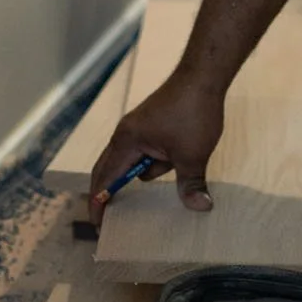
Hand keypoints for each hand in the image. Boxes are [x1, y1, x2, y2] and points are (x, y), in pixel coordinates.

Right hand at [89, 72, 224, 211]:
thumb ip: (190, 184)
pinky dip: (156, 161)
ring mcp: (138, 127)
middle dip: (110, 192)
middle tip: (110, 219)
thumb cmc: (193, 112)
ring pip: (135, 160)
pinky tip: (177, 160)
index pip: (104, 180)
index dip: (98, 204)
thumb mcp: (192, 155)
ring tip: (176, 167)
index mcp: (126, 142)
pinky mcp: (151, 123)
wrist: (204, 74)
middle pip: (108, 169)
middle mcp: (126, 134)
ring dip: (150, 170)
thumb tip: (201, 207)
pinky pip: (146, 150)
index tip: (98, 226)